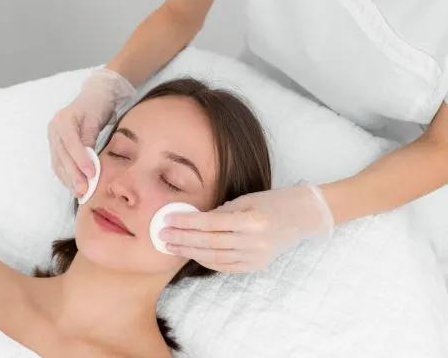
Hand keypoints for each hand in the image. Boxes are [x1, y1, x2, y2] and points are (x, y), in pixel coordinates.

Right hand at [48, 68, 134, 195]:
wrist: (95, 95)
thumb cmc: (98, 105)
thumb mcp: (96, 119)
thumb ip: (90, 138)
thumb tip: (88, 161)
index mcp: (63, 120)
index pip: (71, 143)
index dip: (80, 160)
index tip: (91, 174)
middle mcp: (54, 129)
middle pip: (62, 156)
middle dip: (74, 175)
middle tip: (84, 190)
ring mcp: (53, 138)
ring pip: (58, 162)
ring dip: (69, 179)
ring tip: (80, 193)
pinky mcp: (56, 145)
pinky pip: (59, 163)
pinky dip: (66, 176)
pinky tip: (74, 186)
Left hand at [160, 184, 334, 272]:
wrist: (302, 215)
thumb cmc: (273, 201)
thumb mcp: (247, 199)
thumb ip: (222, 212)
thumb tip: (194, 220)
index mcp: (252, 220)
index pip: (211, 224)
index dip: (187, 223)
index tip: (167, 221)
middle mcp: (254, 242)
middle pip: (210, 243)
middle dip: (183, 240)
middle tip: (161, 237)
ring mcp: (256, 257)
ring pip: (215, 258)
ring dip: (190, 252)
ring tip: (172, 246)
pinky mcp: (256, 265)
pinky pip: (226, 266)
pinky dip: (207, 261)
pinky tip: (192, 254)